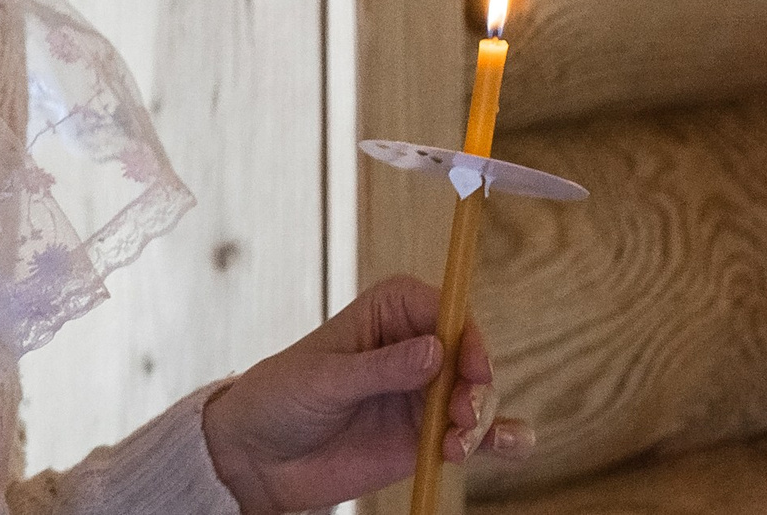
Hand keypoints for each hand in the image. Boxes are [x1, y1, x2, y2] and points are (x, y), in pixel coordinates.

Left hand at [199, 276, 533, 514]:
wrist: (260, 458)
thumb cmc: (280, 400)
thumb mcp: (324, 380)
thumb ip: (380, 369)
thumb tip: (434, 351)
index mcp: (383, 316)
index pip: (441, 308)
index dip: (463, 332)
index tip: (468, 364)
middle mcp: (410, 351)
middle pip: (468, 355)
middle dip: (476, 384)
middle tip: (461, 415)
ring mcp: (422, 395)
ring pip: (477, 397)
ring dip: (482, 419)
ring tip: (456, 445)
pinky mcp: (427, 437)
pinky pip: (477, 435)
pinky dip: (501, 439)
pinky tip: (506, 446)